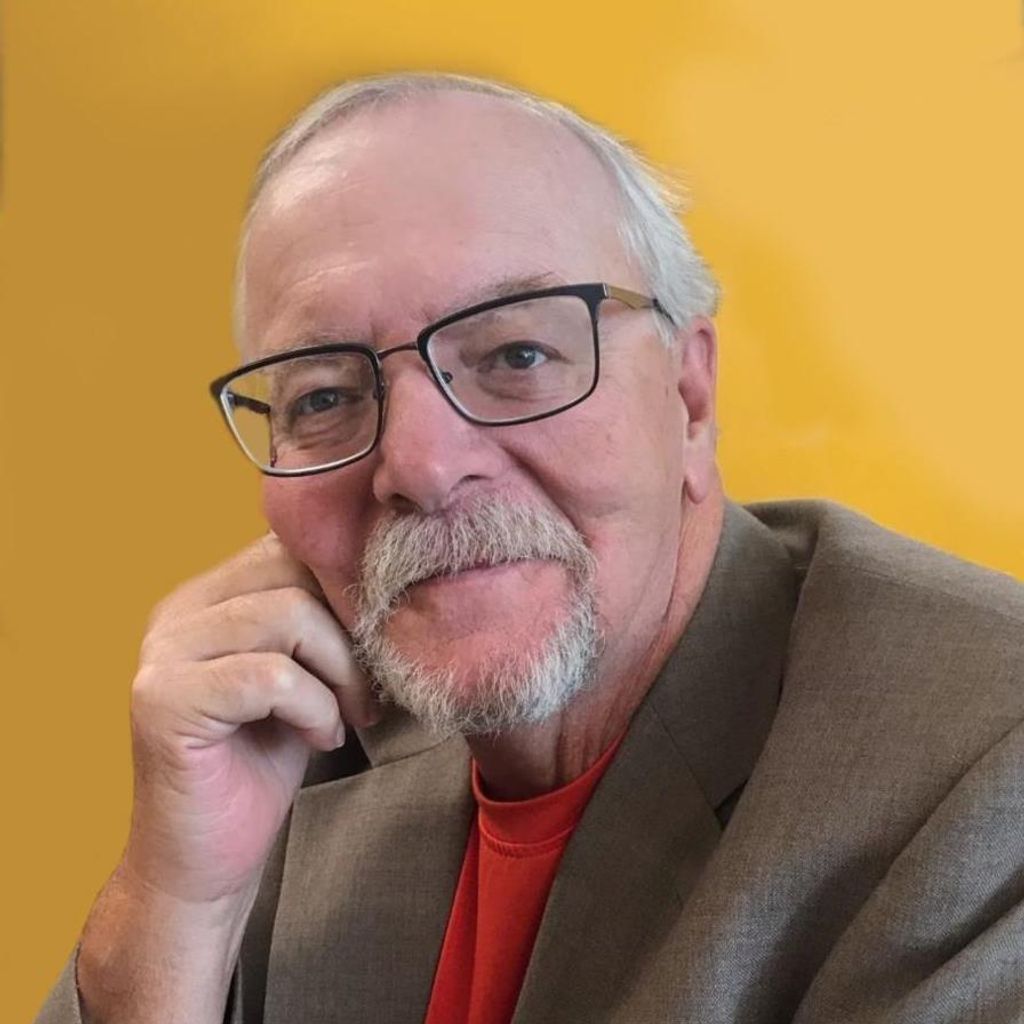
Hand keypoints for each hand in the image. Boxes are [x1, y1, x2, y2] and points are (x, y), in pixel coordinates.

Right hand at [122, 532, 377, 904]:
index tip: (379, 642)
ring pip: (290, 615)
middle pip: (294, 570)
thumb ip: (321, 623)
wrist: (206, 861)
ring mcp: (164, 655)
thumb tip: (384, 580)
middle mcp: (177, 614)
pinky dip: (316, 708)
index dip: (348, 588)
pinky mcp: (166, 702)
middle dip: (351, 627)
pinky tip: (322, 739)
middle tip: (369, 687)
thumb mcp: (305, 676)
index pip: (291, 547)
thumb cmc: (263, 763)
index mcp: (207, 598)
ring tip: (348, 717)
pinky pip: (273, 676)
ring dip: (340, 671)